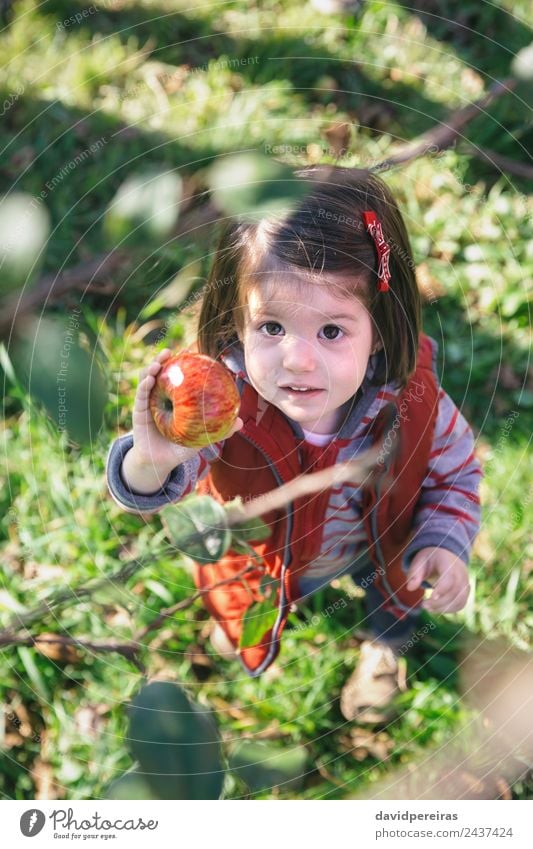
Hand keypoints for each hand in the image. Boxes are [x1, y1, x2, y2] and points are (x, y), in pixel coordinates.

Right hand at [131, 348, 242, 471]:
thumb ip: (219, 430)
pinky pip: (141, 395)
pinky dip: (144, 385)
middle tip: (170, 351)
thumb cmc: (180, 448)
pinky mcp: (139, 411)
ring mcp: (148, 402)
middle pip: (161, 372)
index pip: (177, 376)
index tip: (189, 351)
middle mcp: (161, 396)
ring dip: (151, 368)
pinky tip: (149, 380)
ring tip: (158, 363)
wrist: (160, 463)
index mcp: (175, 399)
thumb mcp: (200, 438)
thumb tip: (241, 423)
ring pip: (147, 379)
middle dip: (163, 358)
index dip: (182, 362)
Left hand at [406, 546, 470, 612]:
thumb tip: (410, 588)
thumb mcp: (420, 561)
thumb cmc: (431, 559)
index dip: (442, 589)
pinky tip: (436, 609)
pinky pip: (461, 603)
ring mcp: (465, 582)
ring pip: (459, 600)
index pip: (450, 578)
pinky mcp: (465, 591)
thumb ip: (414, 573)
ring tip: (428, 608)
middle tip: (424, 605)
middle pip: (455, 592)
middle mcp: (460, 573)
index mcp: (448, 563)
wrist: (446, 554)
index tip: (431, 597)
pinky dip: (449, 609)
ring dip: (444, 608)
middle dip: (439, 602)